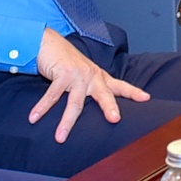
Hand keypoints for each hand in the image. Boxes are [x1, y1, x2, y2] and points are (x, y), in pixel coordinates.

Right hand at [24, 28, 149, 139]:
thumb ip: (92, 87)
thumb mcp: (84, 74)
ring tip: (60, 138)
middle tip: (115, 119)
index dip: (133, 92)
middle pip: (103, 95)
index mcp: (99, 77)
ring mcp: (77, 75)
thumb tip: (100, 107)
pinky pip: (52, 95)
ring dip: (66, 122)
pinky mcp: (61, 74)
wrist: (49, 42)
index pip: (119, 86)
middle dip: (109, 107)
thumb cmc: (67, 62)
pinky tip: (34, 118)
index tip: (146, 98)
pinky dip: (42, 108)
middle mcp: (91, 76)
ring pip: (74, 103)